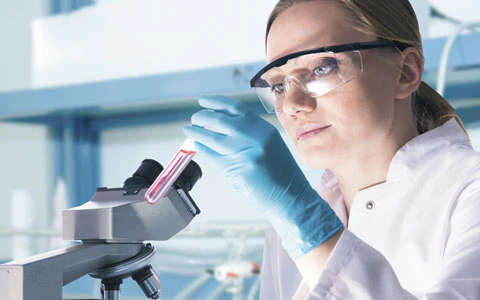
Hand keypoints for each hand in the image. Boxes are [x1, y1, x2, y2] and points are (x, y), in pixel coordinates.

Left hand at [183, 95, 342, 258]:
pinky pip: (212, 154)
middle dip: (202, 117)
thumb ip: (250, 133)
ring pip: (211, 137)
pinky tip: (197, 145)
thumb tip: (222, 126)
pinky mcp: (236, 168)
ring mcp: (244, 151)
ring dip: (196, 132)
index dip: (215, 102)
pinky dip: (202, 148)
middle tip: (194, 119)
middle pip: (219, 119)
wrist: (291, 197)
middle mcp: (253, 135)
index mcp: (262, 127)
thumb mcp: (269, 144)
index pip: (234, 107)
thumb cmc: (281, 173)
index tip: (203, 101)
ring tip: (189, 130)